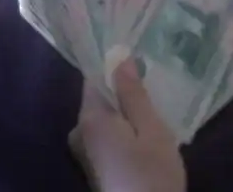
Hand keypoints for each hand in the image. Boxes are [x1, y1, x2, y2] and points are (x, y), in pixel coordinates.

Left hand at [68, 59, 185, 191]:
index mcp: (90, 118)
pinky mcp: (95, 165)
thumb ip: (133, 94)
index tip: (137, 55)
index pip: (94, 77)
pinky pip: (106, 132)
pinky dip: (123, 127)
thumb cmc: (152, 176)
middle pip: (99, 97)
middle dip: (123, 88)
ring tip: (153, 104)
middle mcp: (79, 131)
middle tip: (152, 81)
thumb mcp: (151, 130)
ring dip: (126, 109)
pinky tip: (144, 131)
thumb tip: (119, 58)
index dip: (114, 64)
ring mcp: (85, 150)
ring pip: (105, 116)